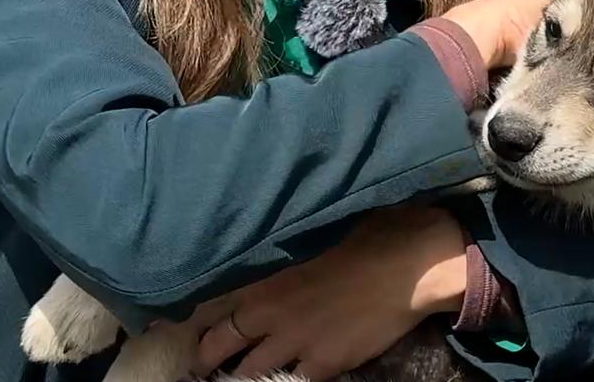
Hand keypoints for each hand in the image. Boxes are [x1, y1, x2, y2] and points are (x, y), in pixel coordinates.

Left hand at [189, 206, 468, 379]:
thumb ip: (286, 243)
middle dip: (205, 356)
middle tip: (202, 361)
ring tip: (233, 377)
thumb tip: (272, 234)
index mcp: (264, 272)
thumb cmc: (374, 232)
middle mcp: (268, 311)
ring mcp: (293, 341)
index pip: (209, 302)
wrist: (413, 264)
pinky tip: (279, 379)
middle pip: (216, 344)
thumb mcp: (318, 228)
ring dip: (236, 376)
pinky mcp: (322, 363)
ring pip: (245, 373)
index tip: (180, 322)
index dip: (193, 316)